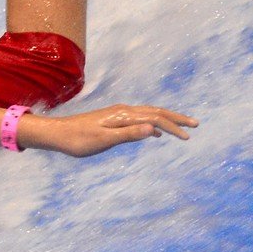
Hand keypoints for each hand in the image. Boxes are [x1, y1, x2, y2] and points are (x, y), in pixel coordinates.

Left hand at [20, 104, 196, 155]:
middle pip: (156, 112)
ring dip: (166, 120)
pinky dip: (152, 124)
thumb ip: (128, 134)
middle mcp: (123, 111)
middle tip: (196, 124)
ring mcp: (118, 114)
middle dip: (176, 118)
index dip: (174, 127)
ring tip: (182, 128)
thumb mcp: (103, 140)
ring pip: (148, 114)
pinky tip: (155, 133)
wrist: (56, 133)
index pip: (156, 118)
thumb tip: (153, 129)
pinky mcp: (113, 119)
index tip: (189, 137)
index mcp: (123, 116)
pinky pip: (139, 119)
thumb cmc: (78, 140)